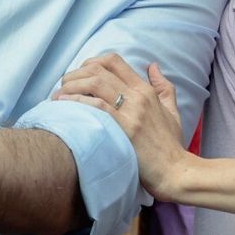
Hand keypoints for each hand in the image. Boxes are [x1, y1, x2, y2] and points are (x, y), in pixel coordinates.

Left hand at [54, 54, 187, 199]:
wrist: (176, 172)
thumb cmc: (171, 146)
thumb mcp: (172, 111)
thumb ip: (164, 87)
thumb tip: (153, 66)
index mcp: (146, 90)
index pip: (114, 61)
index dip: (91, 62)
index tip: (79, 73)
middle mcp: (138, 96)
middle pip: (99, 70)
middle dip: (75, 73)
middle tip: (63, 84)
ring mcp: (132, 112)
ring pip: (95, 84)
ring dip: (71, 85)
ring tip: (58, 95)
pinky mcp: (126, 129)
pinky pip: (97, 107)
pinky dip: (77, 101)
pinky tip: (63, 103)